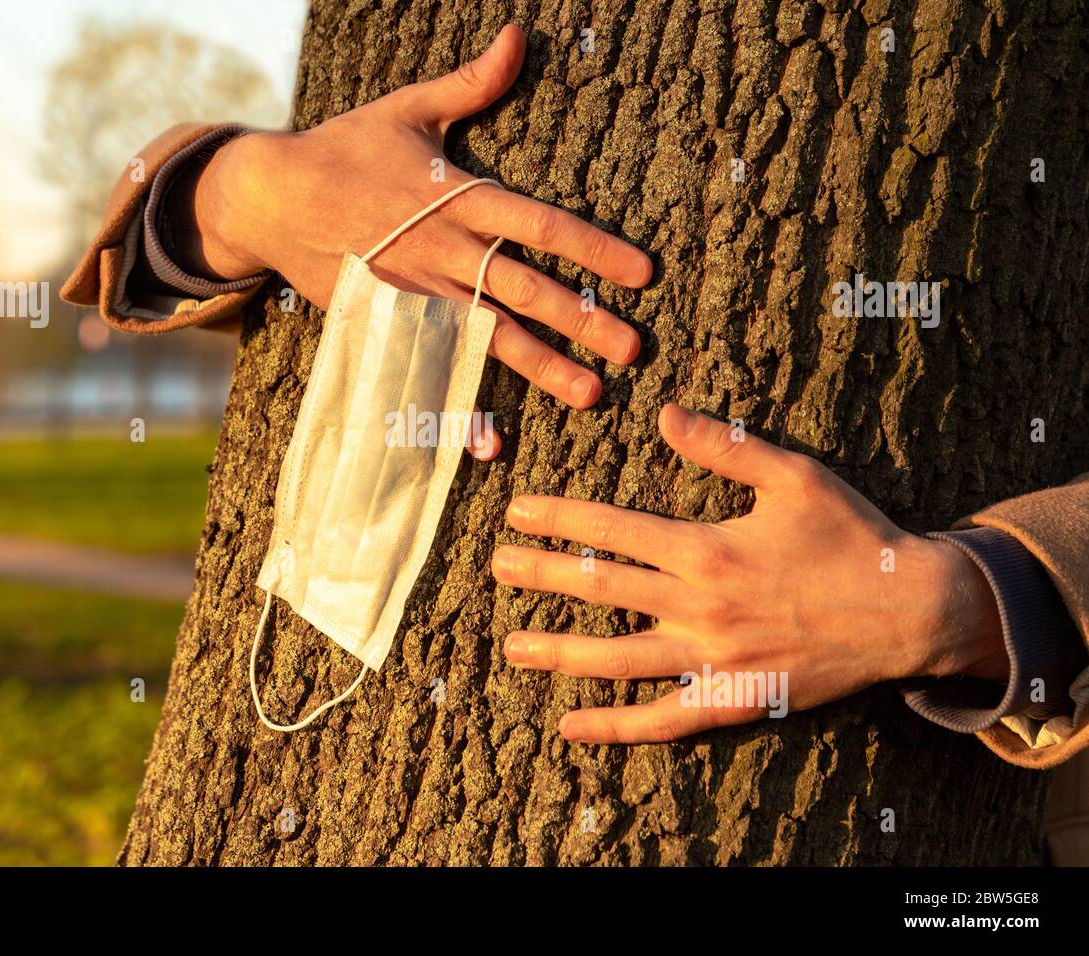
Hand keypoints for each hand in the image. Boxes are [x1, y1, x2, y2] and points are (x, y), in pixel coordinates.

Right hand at [180, 24, 651, 459]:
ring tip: (590, 393)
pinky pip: (431, 367)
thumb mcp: (411, 109)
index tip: (642, 274)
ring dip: (543, 367)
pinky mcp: (389, 322)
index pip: (543, 226)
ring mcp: (418, 293)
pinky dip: (458, 407)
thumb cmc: (346, 147)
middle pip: (527, 290)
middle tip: (633, 349)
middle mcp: (445, 251)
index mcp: (459, 198)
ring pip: (490, 335)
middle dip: (583, 320)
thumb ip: (474, 82)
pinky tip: (492, 442)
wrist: (271, 197)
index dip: (596, 250)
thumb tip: (522, 35)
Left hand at [490, 403, 1008, 743]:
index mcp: (708, 549)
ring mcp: (714, 658)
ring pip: (618, 659)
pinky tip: (572, 727)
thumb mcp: (796, 476)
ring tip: (512, 647)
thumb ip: (727, 447)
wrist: (911, 612)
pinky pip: (663, 720)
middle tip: (497, 566)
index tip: (517, 511)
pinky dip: (616, 727)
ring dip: (560, 652)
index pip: (613, 531)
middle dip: (542, 575)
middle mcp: (700, 607)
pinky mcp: (733, 697)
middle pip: (602, 590)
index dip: (560, 518)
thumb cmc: (853, 538)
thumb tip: (665, 415)